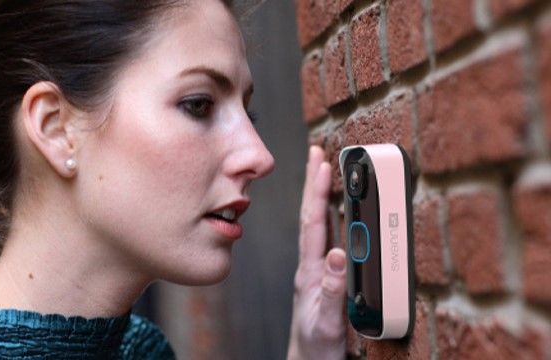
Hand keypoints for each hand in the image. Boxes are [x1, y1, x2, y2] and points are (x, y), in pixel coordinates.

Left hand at [287, 146, 346, 359]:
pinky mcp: (324, 278)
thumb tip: (338, 253)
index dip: (316, 191)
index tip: (321, 163)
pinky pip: (327, 240)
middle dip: (315, 183)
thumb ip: (334, 289)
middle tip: (317, 154)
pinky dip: (331, 219)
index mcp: (310, 271)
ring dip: (321, 196)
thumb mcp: (328, 320)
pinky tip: (336, 212)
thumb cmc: (317, 345)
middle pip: (313, 216)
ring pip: (319, 225)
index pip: (313, 223)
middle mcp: (311, 265)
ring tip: (324, 172)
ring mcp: (316, 270)